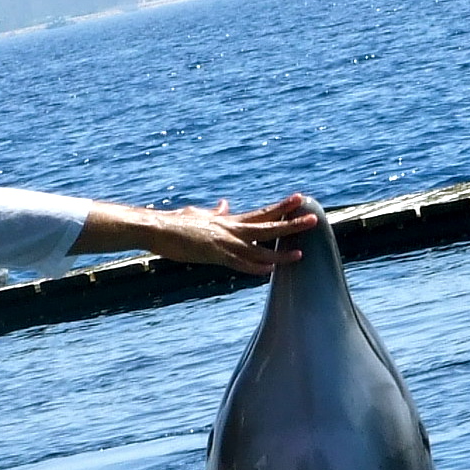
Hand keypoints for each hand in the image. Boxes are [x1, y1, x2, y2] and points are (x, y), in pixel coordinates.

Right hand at [77, 194, 322, 273]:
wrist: (155, 227)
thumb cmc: (174, 224)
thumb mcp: (198, 214)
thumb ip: (215, 212)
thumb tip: (224, 204)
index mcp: (228, 221)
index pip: (261, 213)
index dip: (281, 207)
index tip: (299, 199)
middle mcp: (230, 229)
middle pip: (267, 225)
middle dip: (291, 223)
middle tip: (313, 217)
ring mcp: (223, 242)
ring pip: (259, 247)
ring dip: (281, 251)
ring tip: (302, 251)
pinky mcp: (213, 254)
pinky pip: (239, 263)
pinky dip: (255, 268)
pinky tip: (270, 270)